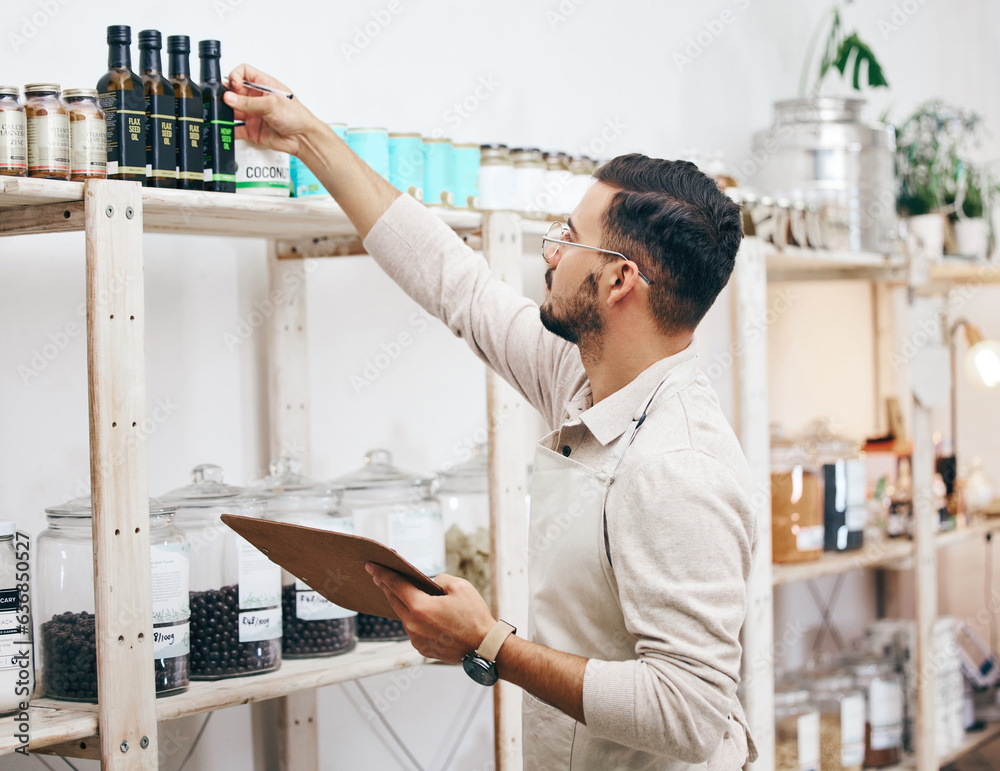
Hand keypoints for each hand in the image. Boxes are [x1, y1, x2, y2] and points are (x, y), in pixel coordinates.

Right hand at [223, 64, 324, 156]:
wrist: (303, 138)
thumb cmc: (296, 116)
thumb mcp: (271, 104)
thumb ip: (249, 102)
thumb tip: (230, 98)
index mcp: (263, 85)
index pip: (244, 72)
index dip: (235, 76)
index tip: (233, 85)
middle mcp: (257, 98)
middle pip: (234, 92)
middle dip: (226, 96)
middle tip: (222, 101)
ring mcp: (253, 114)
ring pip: (232, 111)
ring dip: (225, 113)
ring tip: (221, 115)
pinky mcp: (252, 130)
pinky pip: (236, 129)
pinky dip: (229, 130)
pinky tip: (226, 129)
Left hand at [367, 564, 494, 663]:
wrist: (484, 648)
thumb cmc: (474, 617)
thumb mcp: (460, 586)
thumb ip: (439, 580)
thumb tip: (430, 584)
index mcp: (420, 607)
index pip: (395, 585)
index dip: (382, 573)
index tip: (371, 566)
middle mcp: (413, 625)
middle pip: (394, 601)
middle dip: (386, 587)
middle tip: (379, 576)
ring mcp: (416, 639)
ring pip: (404, 616)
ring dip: (403, 604)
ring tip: (405, 593)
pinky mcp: (421, 648)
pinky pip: (413, 629)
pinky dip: (414, 619)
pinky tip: (422, 613)